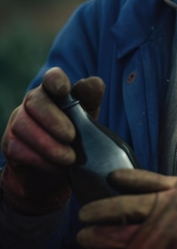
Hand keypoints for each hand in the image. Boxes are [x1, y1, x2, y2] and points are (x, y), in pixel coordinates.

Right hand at [1, 67, 104, 213]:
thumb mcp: (87, 118)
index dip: (56, 80)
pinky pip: (19, 149)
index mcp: (54, 91)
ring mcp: (18, 122)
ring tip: (69, 158)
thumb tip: (95, 83)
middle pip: (35, 101)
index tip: (64, 90)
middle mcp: (33, 102)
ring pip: (23, 126)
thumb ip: (91, 100)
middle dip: (53, 119)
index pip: (52, 78)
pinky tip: (56, 167)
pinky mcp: (11, 144)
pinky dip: (40, 160)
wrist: (58, 170)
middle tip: (72, 137)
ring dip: (48, 144)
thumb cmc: (76, 137)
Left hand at [77, 168, 176, 248]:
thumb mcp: (171, 182)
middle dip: (96, 237)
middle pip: (121, 238)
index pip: (125, 208)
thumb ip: (141, 178)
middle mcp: (163, 229)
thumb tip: (111, 176)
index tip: (83, 213)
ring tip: (89, 243)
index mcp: (164, 203)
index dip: (100, 211)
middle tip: (81, 234)